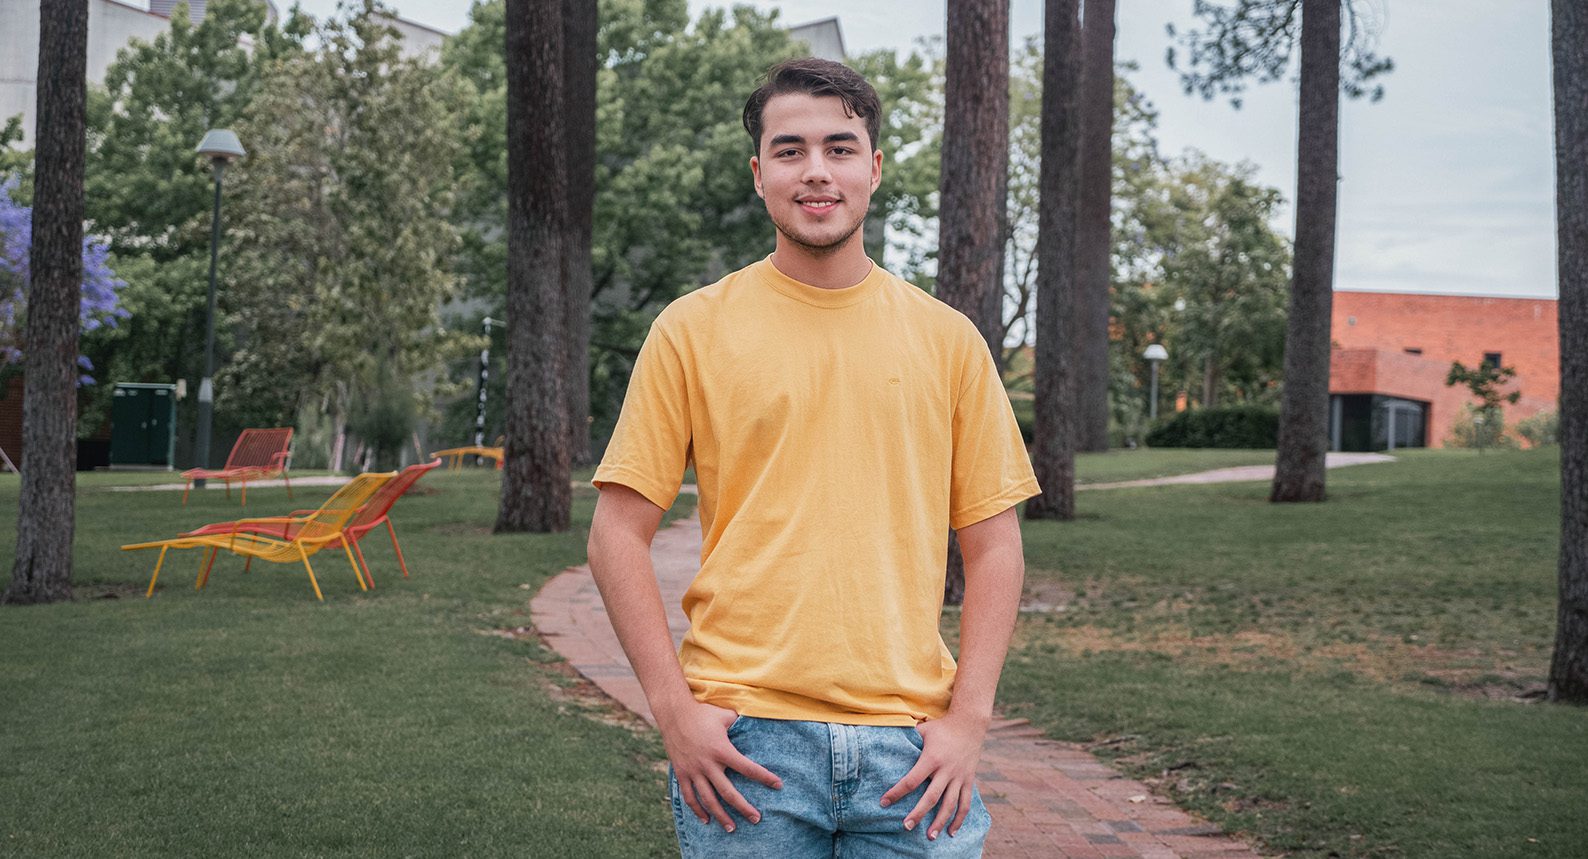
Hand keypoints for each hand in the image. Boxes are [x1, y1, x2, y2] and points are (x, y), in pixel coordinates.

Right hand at [655, 699, 781, 831]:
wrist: (673, 712)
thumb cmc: (702, 712)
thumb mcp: (725, 714)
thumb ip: (740, 722)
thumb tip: (756, 721)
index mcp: (722, 750)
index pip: (747, 768)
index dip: (764, 777)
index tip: (778, 785)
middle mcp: (707, 764)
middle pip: (728, 792)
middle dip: (743, 808)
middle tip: (756, 819)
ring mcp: (693, 770)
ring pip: (708, 800)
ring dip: (720, 816)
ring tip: (732, 828)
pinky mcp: (681, 773)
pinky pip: (689, 796)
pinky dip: (697, 810)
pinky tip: (706, 819)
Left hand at [879, 710, 988, 839]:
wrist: (970, 723)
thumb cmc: (942, 726)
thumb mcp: (923, 729)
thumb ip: (907, 738)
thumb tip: (885, 739)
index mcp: (932, 758)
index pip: (912, 780)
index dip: (897, 792)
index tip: (884, 802)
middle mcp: (946, 770)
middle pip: (931, 797)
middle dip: (918, 814)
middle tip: (905, 826)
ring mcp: (959, 777)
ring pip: (950, 804)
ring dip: (940, 822)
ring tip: (930, 836)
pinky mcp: (968, 780)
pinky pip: (965, 803)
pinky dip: (959, 819)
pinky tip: (951, 831)